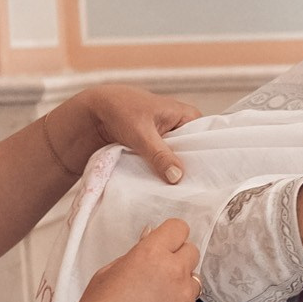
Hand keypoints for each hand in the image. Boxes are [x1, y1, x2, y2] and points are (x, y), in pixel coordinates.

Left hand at [64, 84, 198, 184]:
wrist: (95, 111)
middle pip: (194, 152)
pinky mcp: (157, 147)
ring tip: (177, 191)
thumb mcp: (141, 134)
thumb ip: (160, 155)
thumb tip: (177, 177)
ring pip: (178, 159)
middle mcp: (182, 126)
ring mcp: (169, 137)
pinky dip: (162, 171)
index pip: (207, 139)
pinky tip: (162, 185)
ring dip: (173, 172)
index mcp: (188, 115)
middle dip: (189, 168)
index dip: (207, 158)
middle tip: (191, 190)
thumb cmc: (120, 111)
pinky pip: (165, 161)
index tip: (207, 179)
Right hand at [66, 219, 198, 301]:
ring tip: (154, 298)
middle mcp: (174, 273)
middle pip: (191, 251)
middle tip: (157, 270)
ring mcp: (185, 298)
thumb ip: (136, 254)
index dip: (169, 235)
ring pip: (193, 279)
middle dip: (177, 257)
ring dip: (180, 282)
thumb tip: (150, 241)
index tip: (163, 243)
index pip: (178, 228)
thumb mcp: (108, 273)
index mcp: (152, 255)